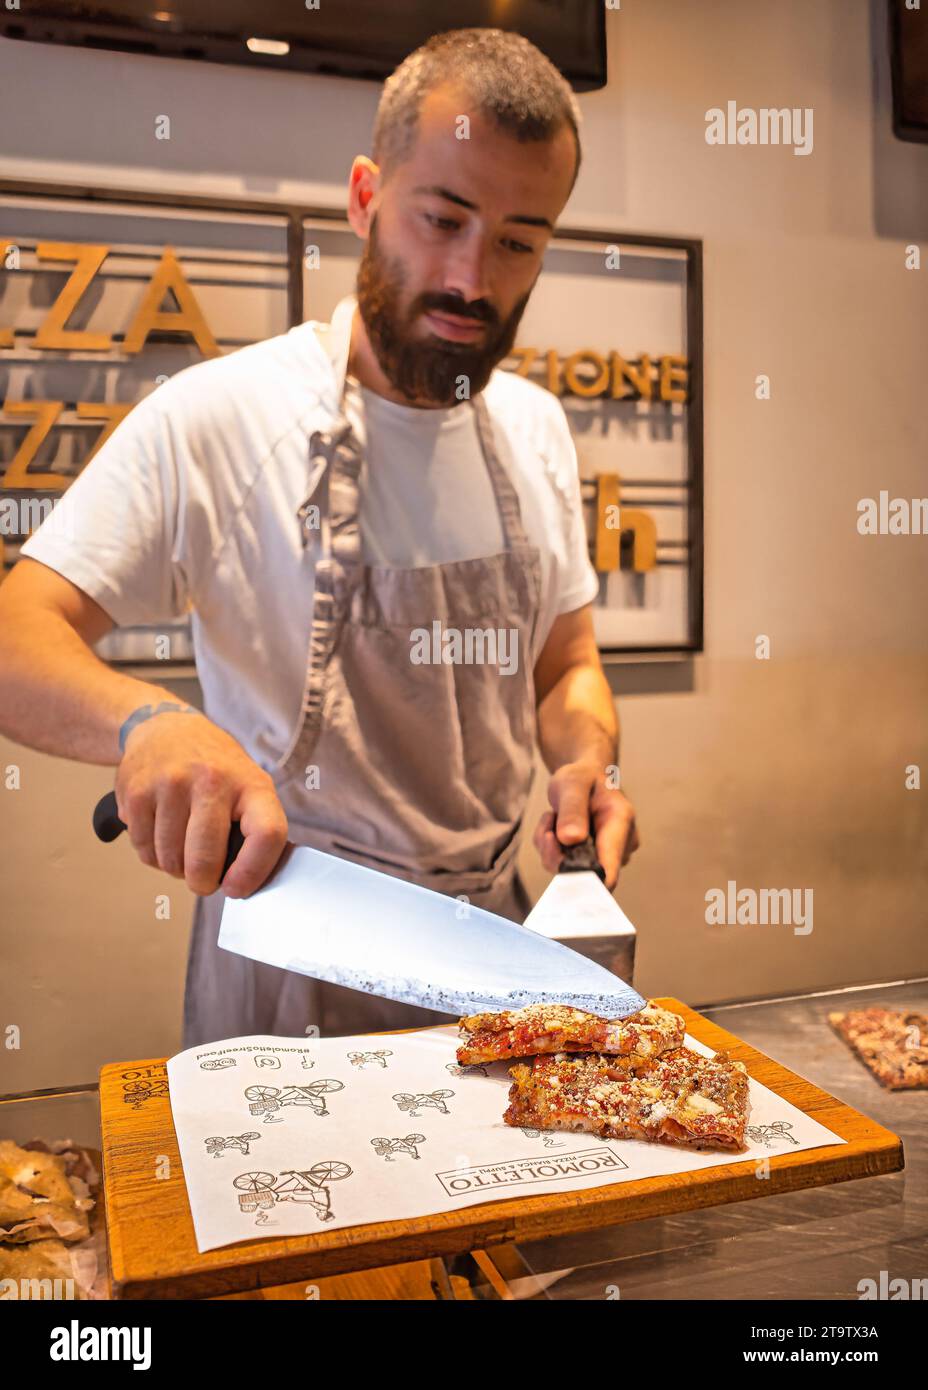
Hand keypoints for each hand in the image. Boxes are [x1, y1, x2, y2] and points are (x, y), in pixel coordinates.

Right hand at [114, 712, 288, 897]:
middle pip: (205, 859)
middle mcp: (212, 779)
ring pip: (170, 860)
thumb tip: (246, 884)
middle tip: (203, 879)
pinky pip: (143, 850)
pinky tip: (161, 834)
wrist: (166, 730)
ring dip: (175, 867)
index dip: (252, 871)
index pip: (266, 834)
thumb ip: (254, 831)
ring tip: (182, 846)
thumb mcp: (248, 787)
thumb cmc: (215, 770)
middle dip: (203, 882)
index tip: (236, 888)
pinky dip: (153, 855)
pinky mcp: (137, 791)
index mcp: (251, 784)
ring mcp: (171, 783)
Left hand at [533, 761, 639, 890]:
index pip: (609, 870)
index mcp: (621, 824)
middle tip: (550, 820)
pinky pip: (561, 864)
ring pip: (567, 869)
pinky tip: (555, 827)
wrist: (585, 779)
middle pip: (584, 873)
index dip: (587, 881)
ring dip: (551, 846)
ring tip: (554, 816)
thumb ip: (572, 809)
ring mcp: (606, 856)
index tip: (563, 874)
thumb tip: (570, 839)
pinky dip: (551, 847)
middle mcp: (620, 847)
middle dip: (557, 851)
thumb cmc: (583, 778)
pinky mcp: (591, 861)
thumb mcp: (573, 783)